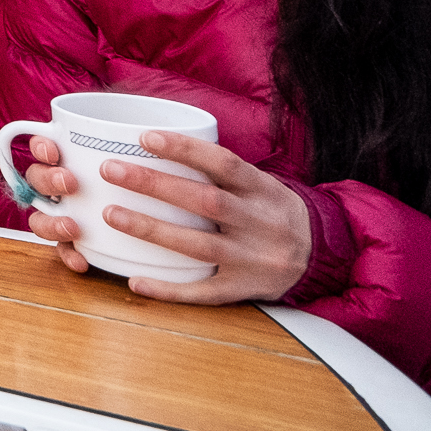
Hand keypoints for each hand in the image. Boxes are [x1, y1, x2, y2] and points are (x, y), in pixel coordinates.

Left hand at [26, 129, 311, 304]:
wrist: (321, 255)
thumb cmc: (270, 209)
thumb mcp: (259, 183)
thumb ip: (218, 169)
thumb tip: (152, 140)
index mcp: (264, 190)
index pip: (225, 163)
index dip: (185, 149)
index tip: (144, 138)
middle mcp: (261, 223)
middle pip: (205, 201)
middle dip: (154, 184)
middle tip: (110, 170)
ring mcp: (254, 259)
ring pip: (198, 246)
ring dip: (151, 230)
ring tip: (110, 214)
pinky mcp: (246, 289)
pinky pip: (204, 292)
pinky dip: (168, 289)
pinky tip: (134, 280)